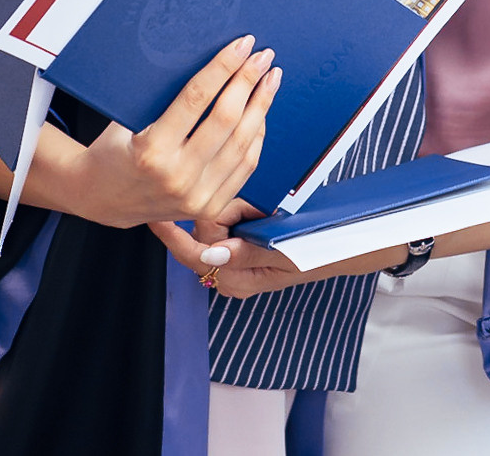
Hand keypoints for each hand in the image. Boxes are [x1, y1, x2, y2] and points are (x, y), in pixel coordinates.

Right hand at [63, 38, 281, 227]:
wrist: (104, 198)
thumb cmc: (114, 150)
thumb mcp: (127, 119)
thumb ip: (163, 97)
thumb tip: (209, 60)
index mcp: (151, 150)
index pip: (196, 98)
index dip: (223, 67)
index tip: (242, 45)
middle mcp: (176, 176)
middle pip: (226, 119)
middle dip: (248, 81)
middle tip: (262, 56)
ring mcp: (196, 196)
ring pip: (242, 143)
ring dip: (261, 106)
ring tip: (270, 80)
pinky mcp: (210, 207)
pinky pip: (245, 166)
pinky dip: (257, 136)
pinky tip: (261, 113)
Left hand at [151, 220, 309, 300]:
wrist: (336, 248)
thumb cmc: (314, 252)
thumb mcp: (283, 254)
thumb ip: (246, 253)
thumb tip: (210, 254)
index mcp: (235, 279)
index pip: (193, 253)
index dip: (171, 234)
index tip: (153, 216)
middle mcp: (229, 273)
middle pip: (204, 231)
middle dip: (227, 212)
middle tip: (259, 213)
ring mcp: (234, 261)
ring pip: (216, 221)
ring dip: (238, 210)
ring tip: (266, 216)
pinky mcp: (240, 248)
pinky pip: (229, 221)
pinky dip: (243, 212)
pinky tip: (263, 216)